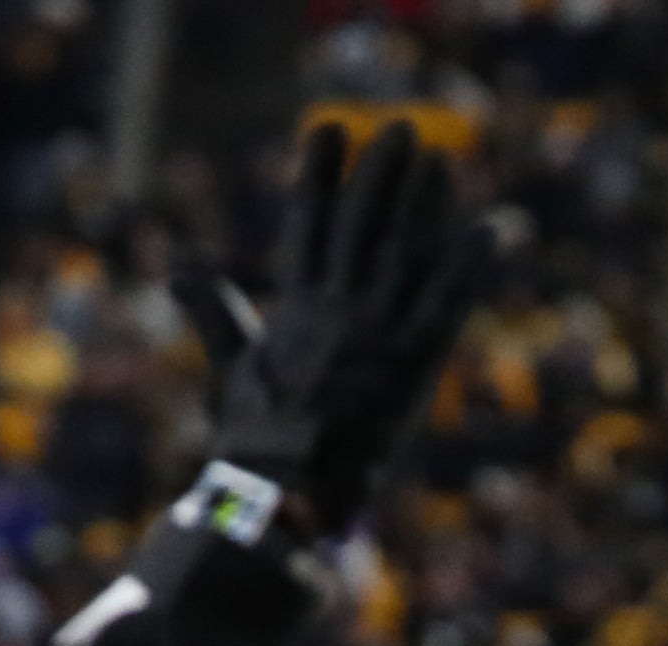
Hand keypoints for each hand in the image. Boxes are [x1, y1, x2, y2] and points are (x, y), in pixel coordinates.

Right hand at [192, 119, 486, 530]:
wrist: (282, 496)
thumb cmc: (254, 441)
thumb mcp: (230, 366)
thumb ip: (214, 310)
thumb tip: (177, 268)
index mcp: (295, 309)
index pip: (307, 224)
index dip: (318, 174)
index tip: (327, 127)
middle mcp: (336, 313)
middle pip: (361, 225)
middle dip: (379, 174)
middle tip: (399, 128)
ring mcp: (375, 338)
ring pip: (403, 253)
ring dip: (424, 203)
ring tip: (439, 157)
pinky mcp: (412, 370)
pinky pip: (446, 308)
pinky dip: (467, 269)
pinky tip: (490, 231)